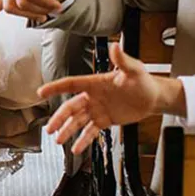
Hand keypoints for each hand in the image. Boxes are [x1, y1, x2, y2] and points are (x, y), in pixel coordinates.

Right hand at [38, 42, 182, 154]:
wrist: (152, 98)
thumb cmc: (143, 81)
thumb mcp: (134, 69)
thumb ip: (122, 59)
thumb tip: (115, 46)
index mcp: (95, 82)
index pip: (71, 84)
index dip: (56, 88)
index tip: (42, 92)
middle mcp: (93, 96)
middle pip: (71, 107)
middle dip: (59, 118)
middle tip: (50, 128)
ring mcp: (97, 109)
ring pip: (78, 121)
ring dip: (67, 130)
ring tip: (59, 140)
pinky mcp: (104, 121)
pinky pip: (90, 131)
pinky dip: (83, 140)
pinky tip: (76, 148)